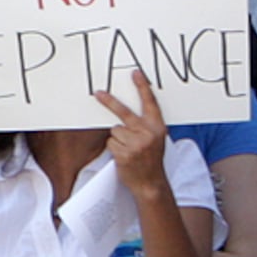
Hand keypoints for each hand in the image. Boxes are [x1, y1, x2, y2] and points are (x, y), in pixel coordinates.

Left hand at [93, 64, 168, 187]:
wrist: (151, 182)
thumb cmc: (151, 158)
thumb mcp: (156, 138)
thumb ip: (145, 124)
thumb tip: (125, 112)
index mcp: (158, 127)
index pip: (150, 103)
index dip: (142, 87)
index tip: (135, 73)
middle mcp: (148, 133)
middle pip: (124, 112)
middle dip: (109, 102)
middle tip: (98, 93)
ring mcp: (136, 143)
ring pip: (115, 130)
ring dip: (118, 138)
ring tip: (129, 148)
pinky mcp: (125, 153)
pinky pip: (111, 142)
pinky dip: (115, 148)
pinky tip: (125, 156)